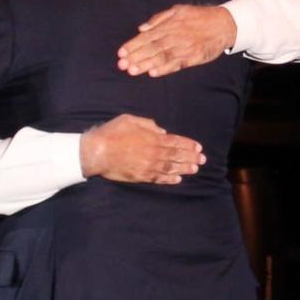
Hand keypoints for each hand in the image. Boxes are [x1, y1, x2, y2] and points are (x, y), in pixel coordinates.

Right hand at [79, 114, 205, 184]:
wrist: (97, 152)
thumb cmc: (112, 133)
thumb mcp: (130, 120)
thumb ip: (148, 124)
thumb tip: (161, 131)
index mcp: (152, 138)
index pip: (175, 142)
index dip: (188, 145)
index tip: (199, 148)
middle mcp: (154, 153)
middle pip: (177, 156)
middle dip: (191, 157)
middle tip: (202, 160)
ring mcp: (148, 166)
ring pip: (171, 168)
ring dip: (184, 168)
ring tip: (195, 169)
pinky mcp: (141, 177)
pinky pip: (159, 179)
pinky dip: (169, 179)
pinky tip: (178, 180)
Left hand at [117, 5, 236, 77]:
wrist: (224, 23)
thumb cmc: (199, 17)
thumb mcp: (178, 10)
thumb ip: (158, 19)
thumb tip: (141, 28)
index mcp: (169, 25)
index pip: (147, 36)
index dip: (133, 45)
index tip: (121, 53)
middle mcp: (175, 36)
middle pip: (152, 48)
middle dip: (135, 57)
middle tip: (122, 65)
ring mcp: (184, 47)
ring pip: (162, 57)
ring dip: (146, 64)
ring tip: (133, 71)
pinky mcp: (194, 57)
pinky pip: (177, 64)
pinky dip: (165, 69)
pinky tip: (154, 73)